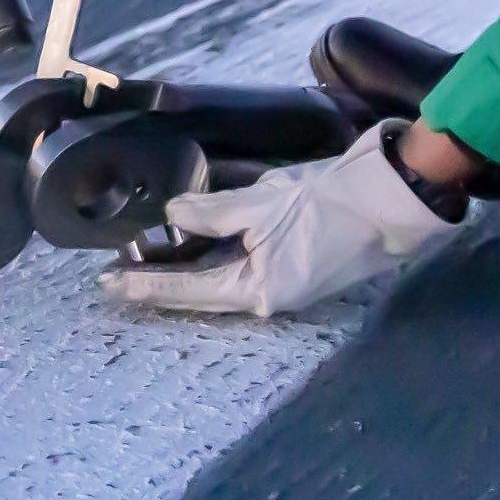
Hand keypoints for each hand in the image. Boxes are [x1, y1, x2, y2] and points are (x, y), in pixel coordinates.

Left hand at [102, 121, 462, 316]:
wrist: (391, 201)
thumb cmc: (330, 204)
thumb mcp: (263, 205)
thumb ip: (212, 212)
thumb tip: (173, 213)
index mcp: (260, 293)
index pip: (189, 290)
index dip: (147, 284)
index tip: (109, 282)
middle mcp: (269, 298)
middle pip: (202, 291)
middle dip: (161, 280)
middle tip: (117, 272)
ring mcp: (284, 285)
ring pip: (221, 278)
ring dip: (186, 267)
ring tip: (145, 256)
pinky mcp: (294, 266)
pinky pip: (242, 265)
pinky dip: (215, 255)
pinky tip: (191, 243)